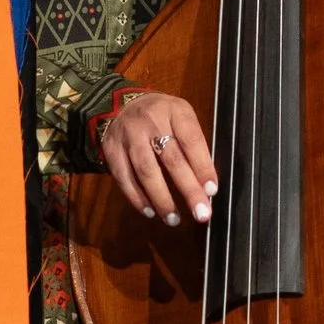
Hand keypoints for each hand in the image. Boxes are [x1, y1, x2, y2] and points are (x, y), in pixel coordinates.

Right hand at [99, 94, 216, 228]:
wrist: (119, 104)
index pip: (192, 141)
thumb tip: (205, 185)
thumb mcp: (180, 118)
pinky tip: (150, 212)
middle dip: (188, 189)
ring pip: (146, 171)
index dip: (203, 167)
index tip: (211, 191)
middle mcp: (151, 121)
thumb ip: (192, 145)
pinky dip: (137, 198)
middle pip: (172, 159)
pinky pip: (124, 178)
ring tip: (174, 219)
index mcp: (175, 111)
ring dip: (161, 199)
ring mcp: (128, 136)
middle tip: (201, 213)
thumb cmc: (160, 117)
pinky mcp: (111, 149)